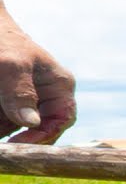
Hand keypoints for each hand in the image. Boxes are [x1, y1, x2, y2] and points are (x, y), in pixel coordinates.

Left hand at [0, 6, 75, 143]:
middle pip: (39, 128)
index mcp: (60, 86)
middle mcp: (48, 97)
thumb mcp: (11, 65)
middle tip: (3, 145)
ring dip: (3, 128)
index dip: (43, 136)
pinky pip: (5, 120)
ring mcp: (28, 100)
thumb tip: (30, 124)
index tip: (18, 143)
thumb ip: (20, 94)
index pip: (61, 120)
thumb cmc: (1, 39)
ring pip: (17, 127)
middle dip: (19, 135)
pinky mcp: (9, 102)